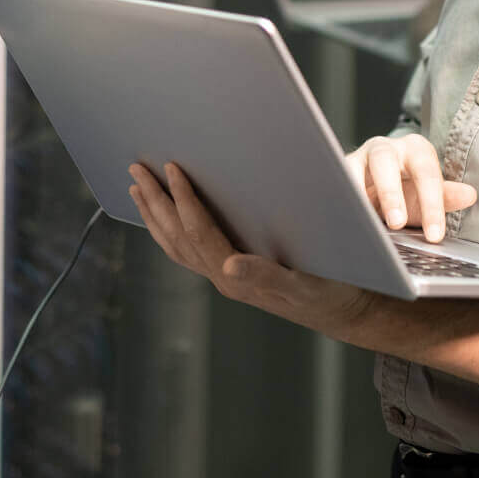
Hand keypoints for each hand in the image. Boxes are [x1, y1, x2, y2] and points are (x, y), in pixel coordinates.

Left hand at [128, 161, 375, 337]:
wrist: (342, 310)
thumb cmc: (329, 291)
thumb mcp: (304, 284)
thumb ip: (264, 275)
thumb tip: (229, 265)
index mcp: (236, 277)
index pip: (199, 230)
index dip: (183, 198)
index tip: (171, 167)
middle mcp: (222, 278)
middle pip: (177, 235)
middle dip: (156, 200)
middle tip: (136, 168)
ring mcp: (222, 277)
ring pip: (175, 245)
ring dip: (154, 214)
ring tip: (138, 187)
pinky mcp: (228, 275)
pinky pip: (185, 251)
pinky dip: (166, 229)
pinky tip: (162, 215)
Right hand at [343, 134, 475, 242]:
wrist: (380, 182)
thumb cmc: (408, 188)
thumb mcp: (428, 194)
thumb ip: (446, 196)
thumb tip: (470, 195)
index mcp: (415, 149)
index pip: (426, 173)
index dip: (431, 204)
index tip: (434, 235)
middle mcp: (386, 148)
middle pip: (385, 162)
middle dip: (390, 193)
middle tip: (397, 223)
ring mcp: (359, 157)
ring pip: (354, 168)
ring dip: (359, 194)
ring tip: (365, 220)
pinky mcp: (340, 170)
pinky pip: (336, 181)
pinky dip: (340, 198)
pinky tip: (346, 217)